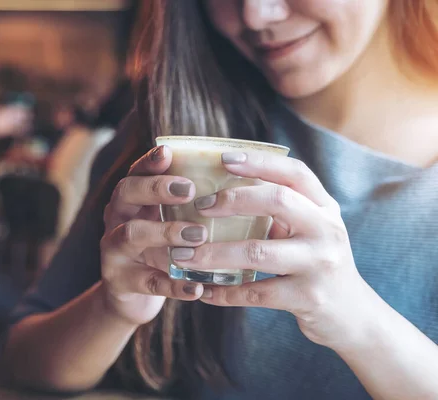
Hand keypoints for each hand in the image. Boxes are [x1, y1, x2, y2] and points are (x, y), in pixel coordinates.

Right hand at [100, 146, 206, 325]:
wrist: (132, 297)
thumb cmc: (160, 251)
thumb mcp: (168, 223)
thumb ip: (189, 204)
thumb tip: (244, 180)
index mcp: (131, 199)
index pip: (136, 171)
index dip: (150, 161)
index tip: (169, 152)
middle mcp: (117, 219)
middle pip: (126, 192)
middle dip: (156, 188)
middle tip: (190, 189)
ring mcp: (114, 251)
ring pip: (132, 234)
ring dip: (166, 232)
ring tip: (199, 235)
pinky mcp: (121, 283)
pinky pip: (148, 283)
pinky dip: (173, 286)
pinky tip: (197, 287)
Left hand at [173, 150, 376, 349]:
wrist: (354, 315)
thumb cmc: (317, 263)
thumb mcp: (311, 230)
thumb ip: (282, 210)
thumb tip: (223, 189)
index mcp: (324, 208)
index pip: (294, 173)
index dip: (259, 162)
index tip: (223, 159)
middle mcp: (327, 230)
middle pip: (277, 201)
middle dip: (232, 200)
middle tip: (199, 207)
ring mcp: (319, 264)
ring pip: (258, 251)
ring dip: (214, 253)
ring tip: (183, 255)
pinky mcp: (308, 297)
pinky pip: (256, 293)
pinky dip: (225, 292)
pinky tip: (204, 291)